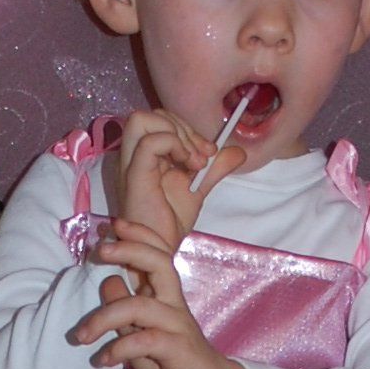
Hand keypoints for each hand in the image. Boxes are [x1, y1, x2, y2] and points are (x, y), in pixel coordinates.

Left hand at [71, 222, 253, 368]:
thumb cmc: (175, 363)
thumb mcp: (142, 334)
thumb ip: (125, 311)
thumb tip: (108, 280)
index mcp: (166, 297)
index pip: (157, 254)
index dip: (138, 235)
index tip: (112, 225)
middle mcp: (173, 304)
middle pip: (158, 262)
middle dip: (128, 250)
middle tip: (99, 251)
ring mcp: (177, 325)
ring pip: (139, 306)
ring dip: (103, 318)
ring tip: (81, 335)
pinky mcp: (177, 349)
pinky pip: (144, 340)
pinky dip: (119, 348)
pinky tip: (103, 360)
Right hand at [109, 108, 230, 244]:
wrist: (157, 253)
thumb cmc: (167, 225)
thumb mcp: (197, 190)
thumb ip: (214, 169)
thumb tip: (239, 151)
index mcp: (144, 156)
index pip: (160, 120)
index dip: (187, 128)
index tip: (210, 152)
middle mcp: (132, 156)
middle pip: (149, 114)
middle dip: (182, 127)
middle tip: (203, 156)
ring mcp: (130, 165)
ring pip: (141, 120)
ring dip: (176, 133)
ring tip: (194, 160)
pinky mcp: (134, 176)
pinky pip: (150, 142)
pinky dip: (174, 144)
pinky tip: (188, 165)